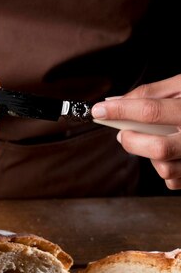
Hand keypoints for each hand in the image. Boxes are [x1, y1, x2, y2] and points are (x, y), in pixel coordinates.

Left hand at [92, 74, 180, 189]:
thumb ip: (152, 92)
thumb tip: (115, 101)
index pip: (151, 111)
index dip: (121, 110)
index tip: (99, 109)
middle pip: (158, 148)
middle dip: (132, 141)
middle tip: (123, 133)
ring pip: (164, 168)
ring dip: (150, 156)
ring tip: (157, 139)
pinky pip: (173, 180)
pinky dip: (165, 167)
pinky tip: (173, 153)